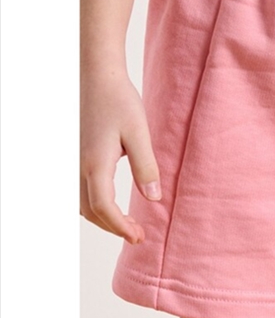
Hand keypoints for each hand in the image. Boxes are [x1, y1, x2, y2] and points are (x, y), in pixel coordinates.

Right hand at [80, 69, 160, 242]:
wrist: (99, 80)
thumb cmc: (120, 102)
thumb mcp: (139, 133)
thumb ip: (146, 166)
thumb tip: (154, 197)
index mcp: (95, 164)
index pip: (104, 207)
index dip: (121, 226)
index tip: (139, 237)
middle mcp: (80, 167)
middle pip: (91, 211)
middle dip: (113, 227)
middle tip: (139, 235)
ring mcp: (76, 162)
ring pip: (82, 204)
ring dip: (103, 218)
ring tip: (128, 225)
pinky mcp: (78, 157)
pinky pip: (81, 191)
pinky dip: (95, 206)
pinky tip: (112, 204)